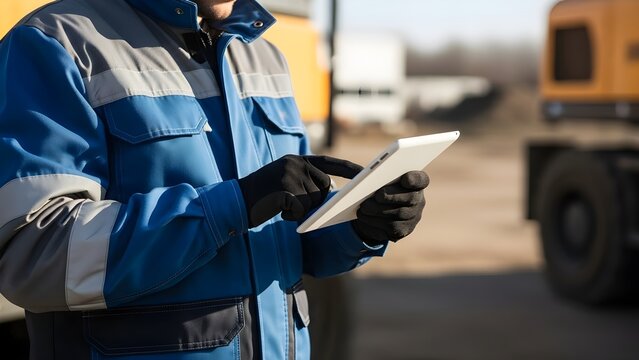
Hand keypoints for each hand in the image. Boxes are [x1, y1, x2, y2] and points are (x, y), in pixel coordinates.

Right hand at [238, 155, 362, 227]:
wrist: (235, 201)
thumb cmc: (263, 196)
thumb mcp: (285, 181)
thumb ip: (307, 181)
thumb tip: (332, 190)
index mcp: (297, 159)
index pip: (330, 163)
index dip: (349, 169)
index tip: (365, 174)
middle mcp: (295, 163)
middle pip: (323, 188)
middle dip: (313, 201)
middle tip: (289, 203)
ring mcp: (289, 175)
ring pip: (313, 201)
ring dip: (300, 210)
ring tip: (280, 205)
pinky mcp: (284, 190)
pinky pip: (301, 210)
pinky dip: (291, 216)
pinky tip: (277, 211)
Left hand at [352, 171, 428, 244]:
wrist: (374, 213)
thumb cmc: (376, 189)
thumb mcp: (373, 178)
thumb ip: (369, 173)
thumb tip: (355, 171)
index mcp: (414, 183)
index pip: (421, 180)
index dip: (415, 179)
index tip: (405, 178)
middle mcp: (418, 200)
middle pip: (411, 198)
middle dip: (393, 196)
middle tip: (378, 195)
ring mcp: (412, 217)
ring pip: (398, 214)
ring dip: (379, 210)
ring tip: (364, 206)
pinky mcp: (402, 231)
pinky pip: (390, 227)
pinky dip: (374, 221)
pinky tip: (363, 216)